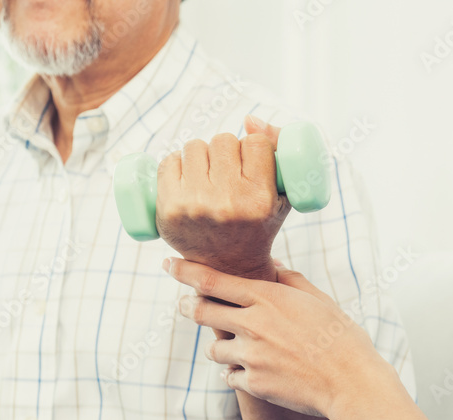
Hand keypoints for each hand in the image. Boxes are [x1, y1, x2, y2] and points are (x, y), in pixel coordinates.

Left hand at [155, 115, 290, 279]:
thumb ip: (278, 150)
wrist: (226, 266)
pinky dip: (177, 164)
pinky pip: (169, 161)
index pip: (255, 142)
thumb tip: (248, 119)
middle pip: (223, 140)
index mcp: (260, 200)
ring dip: (201, 155)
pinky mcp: (169, 209)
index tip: (250, 164)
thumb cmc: (258, 225)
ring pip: (195, 146)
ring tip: (207, 177)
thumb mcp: (283, 196)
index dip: (253, 148)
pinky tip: (186, 180)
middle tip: (227, 172)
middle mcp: (228, 204)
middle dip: (225, 151)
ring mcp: (196, 206)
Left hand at [165, 256, 396, 418]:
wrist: (351, 383)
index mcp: (267, 298)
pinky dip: (237, 374)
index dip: (184, 271)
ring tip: (241, 349)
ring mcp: (250, 355)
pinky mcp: (253, 384)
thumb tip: (273, 266)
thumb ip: (290, 281)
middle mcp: (253, 324)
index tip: (167, 265)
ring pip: (213, 349)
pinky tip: (254, 373)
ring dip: (220, 347)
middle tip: (184, 306)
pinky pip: (229, 377)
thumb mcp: (318, 300)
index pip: (212, 280)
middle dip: (187, 307)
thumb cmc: (341, 338)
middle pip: (200, 311)